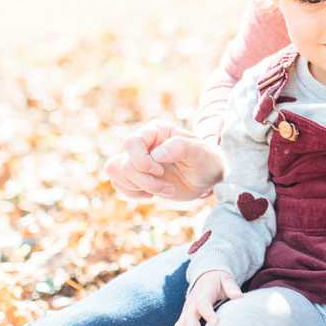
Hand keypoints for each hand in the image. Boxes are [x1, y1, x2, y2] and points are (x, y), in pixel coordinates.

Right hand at [106, 121, 222, 200]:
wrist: (208, 178)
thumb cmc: (207, 161)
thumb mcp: (200, 153)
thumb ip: (180, 147)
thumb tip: (157, 154)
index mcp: (156, 131)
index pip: (131, 143)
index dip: (142, 162)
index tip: (161, 171)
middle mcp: (143, 143)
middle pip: (123, 163)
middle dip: (145, 181)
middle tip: (169, 188)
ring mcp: (138, 159)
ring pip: (117, 173)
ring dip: (139, 187)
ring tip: (163, 190)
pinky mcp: (136, 175)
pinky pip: (118, 184)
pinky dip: (133, 193)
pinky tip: (152, 195)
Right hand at [172, 270, 241, 325]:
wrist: (205, 277)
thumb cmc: (218, 281)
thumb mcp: (226, 280)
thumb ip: (231, 287)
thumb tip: (239, 296)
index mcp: (203, 295)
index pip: (202, 304)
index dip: (208, 313)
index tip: (216, 323)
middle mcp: (191, 304)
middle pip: (188, 319)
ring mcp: (185, 312)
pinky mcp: (183, 319)